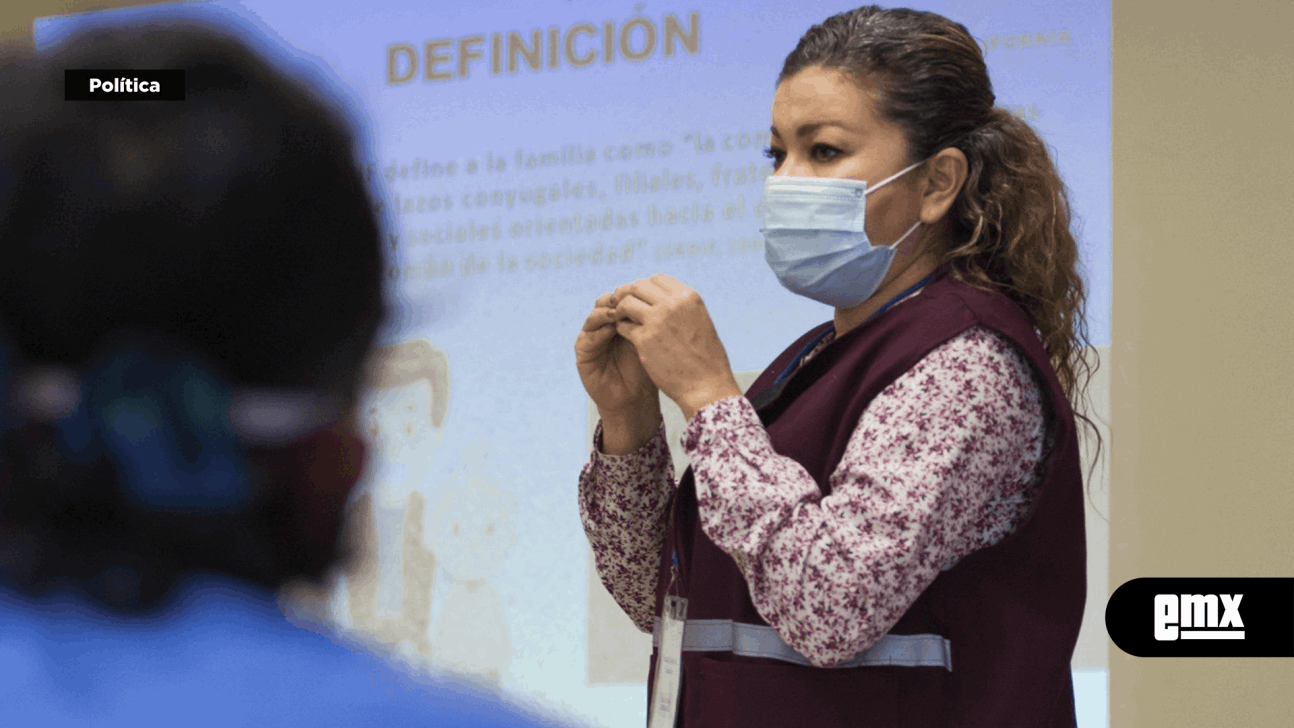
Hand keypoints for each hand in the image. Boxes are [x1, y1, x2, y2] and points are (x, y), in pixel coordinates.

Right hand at [575, 292, 658, 415]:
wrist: (635, 399)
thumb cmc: (646, 370)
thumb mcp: (649, 342)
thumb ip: (649, 322)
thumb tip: (661, 295)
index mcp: (619, 321)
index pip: (620, 298)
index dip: (629, 294)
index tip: (641, 292)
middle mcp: (603, 327)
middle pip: (605, 303)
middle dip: (616, 299)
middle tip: (627, 298)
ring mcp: (591, 339)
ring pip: (594, 317)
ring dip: (605, 312)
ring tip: (618, 312)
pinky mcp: (583, 354)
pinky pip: (587, 338)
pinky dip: (598, 332)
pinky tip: (611, 329)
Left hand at [611, 274, 742, 419]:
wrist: (706, 385)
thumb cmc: (706, 358)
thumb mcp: (699, 321)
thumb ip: (681, 307)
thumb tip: (661, 298)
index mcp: (688, 298)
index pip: (657, 279)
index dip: (644, 286)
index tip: (639, 297)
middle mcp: (672, 304)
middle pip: (638, 287)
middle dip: (627, 294)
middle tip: (621, 305)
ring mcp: (657, 321)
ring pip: (626, 303)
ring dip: (620, 310)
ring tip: (620, 319)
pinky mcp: (644, 340)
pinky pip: (623, 326)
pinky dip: (620, 328)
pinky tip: (625, 335)